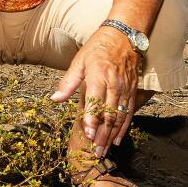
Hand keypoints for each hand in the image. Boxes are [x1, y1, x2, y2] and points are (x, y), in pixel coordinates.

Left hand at [50, 27, 139, 154]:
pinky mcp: (132, 90)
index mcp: (99, 75)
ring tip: (104, 151)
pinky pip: (129, 112)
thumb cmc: (98, 47)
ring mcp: (125, 88)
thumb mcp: (79, 61)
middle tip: (95, 152)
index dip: (91, 119)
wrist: (124, 35)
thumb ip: (68, 82)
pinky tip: (118, 140)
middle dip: (101, 135)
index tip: (87, 134)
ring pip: (119, 117)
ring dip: (111, 136)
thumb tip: (55, 99)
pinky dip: (124, 128)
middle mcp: (114, 84)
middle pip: (108, 114)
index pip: (95, 101)